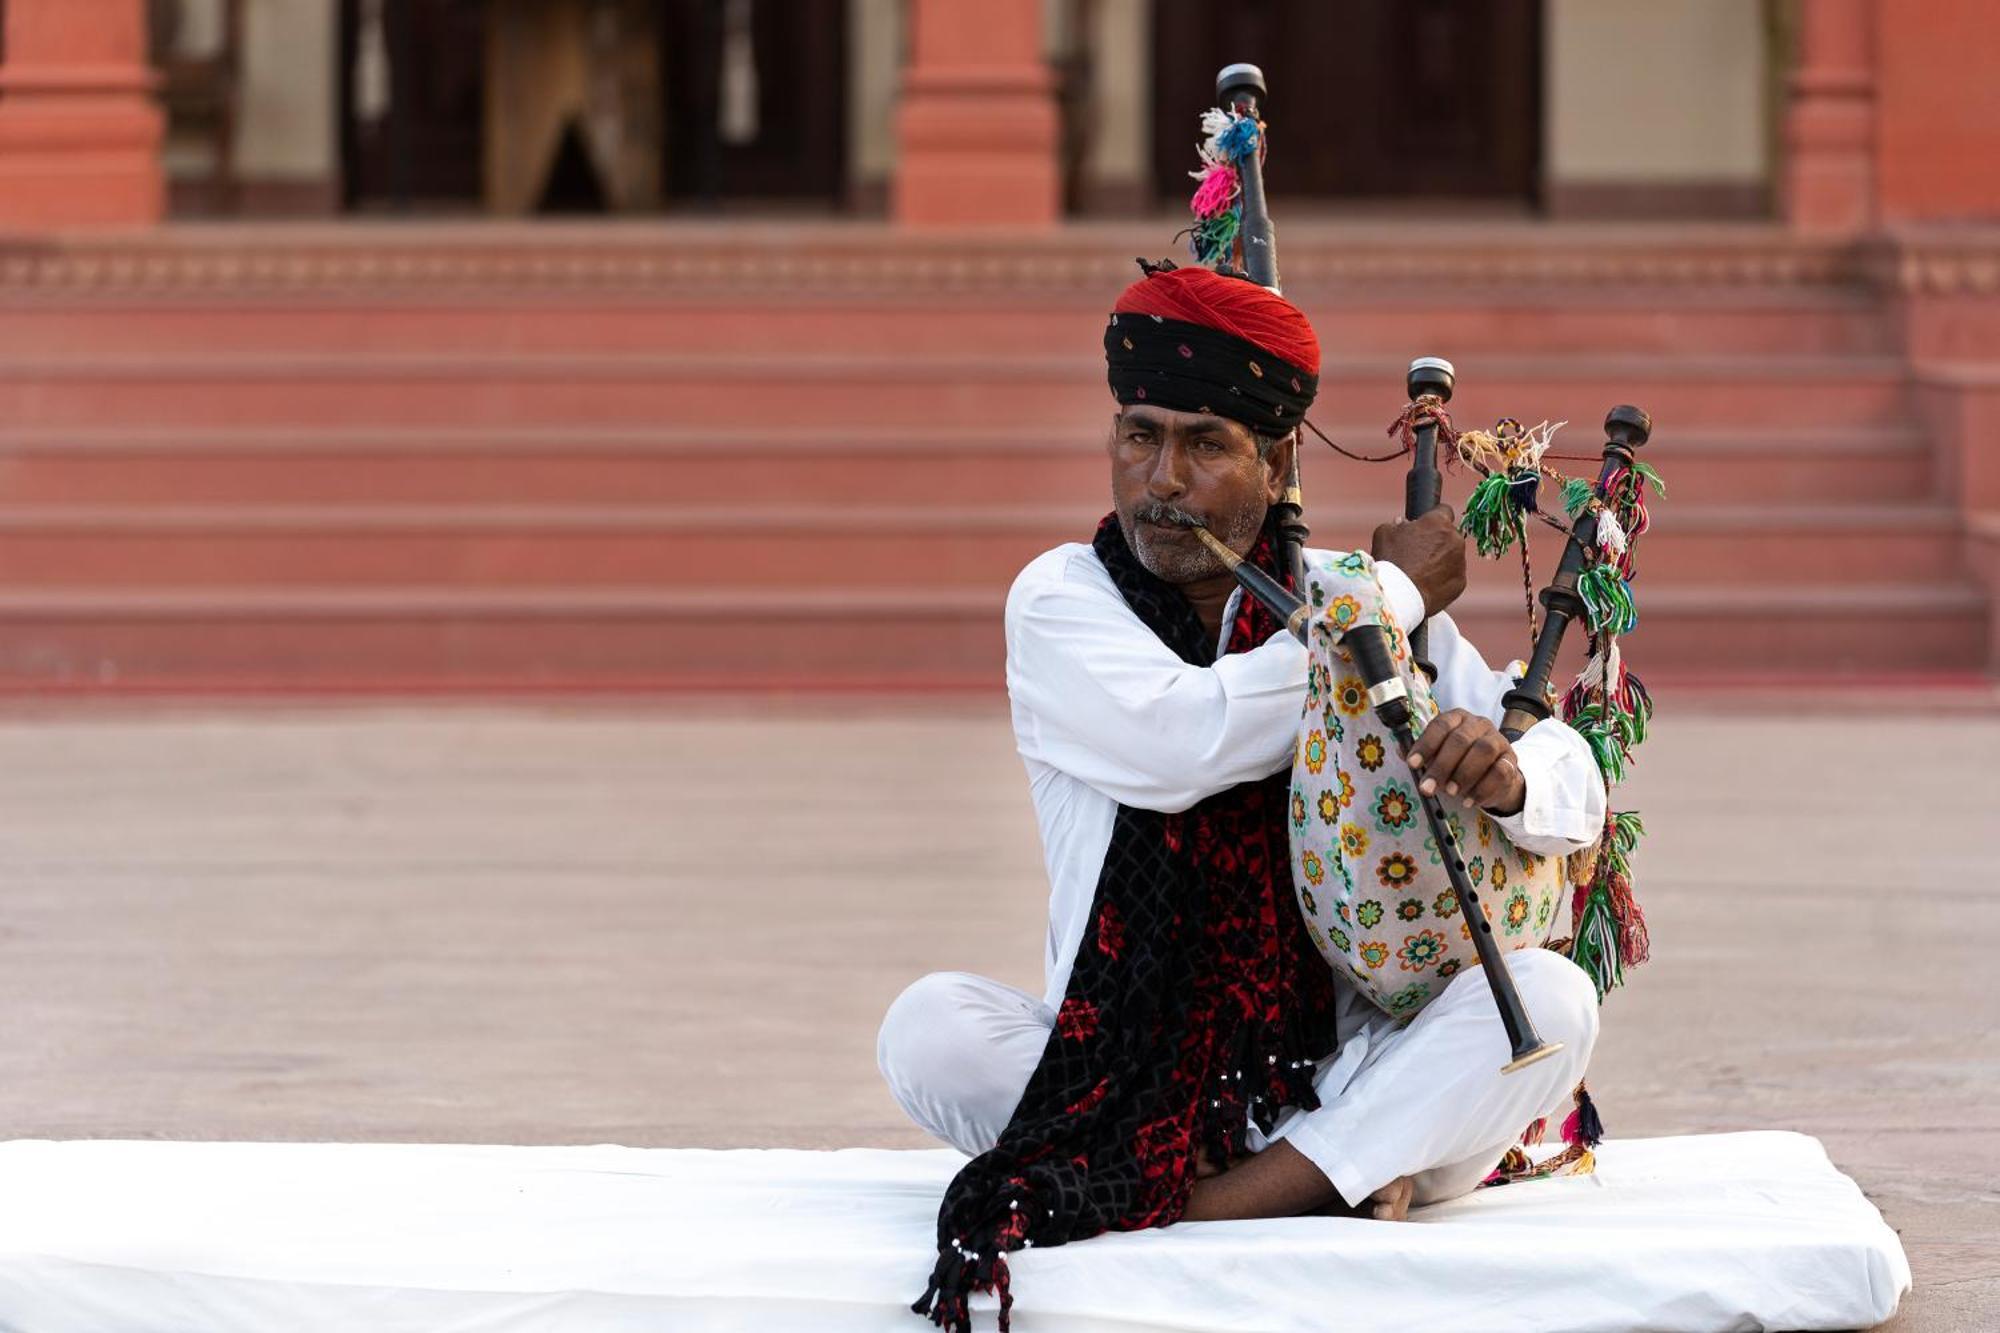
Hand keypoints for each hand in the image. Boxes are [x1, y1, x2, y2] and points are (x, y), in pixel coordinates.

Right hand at [1370, 508, 1465, 617]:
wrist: (1398, 596)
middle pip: (1449, 535)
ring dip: (1441, 560)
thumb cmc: (1390, 562)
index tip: (1425, 526)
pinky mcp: (1460, 582)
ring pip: (1452, 556)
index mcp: (1438, 522)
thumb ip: (1397, 524)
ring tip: (1420, 572)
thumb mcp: (1384, 533)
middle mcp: (1455, 539)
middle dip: (1437, 540)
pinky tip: (1426, 584)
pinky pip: (1453, 576)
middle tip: (1418, 552)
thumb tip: (1403, 524)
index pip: (1443, 510)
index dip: (1433, 518)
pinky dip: (1443, 579)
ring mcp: (1460, 562)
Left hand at [1406, 709, 1524, 815]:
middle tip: (1428, 788)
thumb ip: (1421, 754)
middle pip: (1461, 739)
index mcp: (1457, 718)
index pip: (1441, 725)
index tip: (1412, 764)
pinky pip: (1500, 772)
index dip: (1425, 744)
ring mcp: (1498, 740)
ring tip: (1450, 792)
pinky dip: (1482, 788)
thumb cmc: (1459, 762)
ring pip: (1484, 750)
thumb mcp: (1438, 756)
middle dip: (1441, 765)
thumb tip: (1400, 752)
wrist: (1493, 776)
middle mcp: (1478, 724)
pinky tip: (1469, 800)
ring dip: (1464, 774)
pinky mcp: (1511, 760)